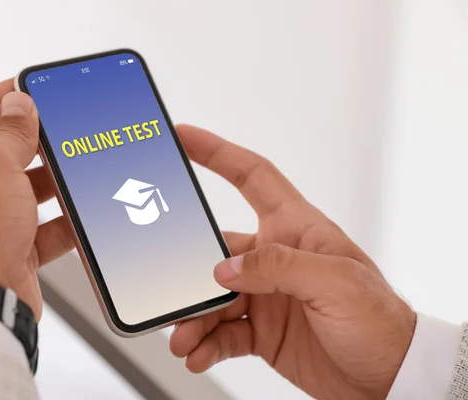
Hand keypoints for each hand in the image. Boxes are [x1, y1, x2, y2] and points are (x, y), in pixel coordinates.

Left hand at [0, 80, 74, 319]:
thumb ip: (11, 131)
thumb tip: (19, 103)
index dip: (10, 94)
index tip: (40, 87)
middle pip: (7, 150)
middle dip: (39, 143)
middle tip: (67, 131)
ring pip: (29, 190)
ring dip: (55, 184)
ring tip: (79, 172)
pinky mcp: (11, 248)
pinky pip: (44, 227)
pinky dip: (64, 222)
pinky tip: (82, 215)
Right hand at [170, 125, 415, 399]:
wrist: (389, 378)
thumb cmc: (380, 321)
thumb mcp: (337, 283)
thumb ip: (279, 267)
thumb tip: (225, 269)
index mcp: (296, 228)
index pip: (252, 176)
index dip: (217, 152)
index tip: (183, 137)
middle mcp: (275, 257)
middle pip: (214, 250)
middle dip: (187, 272)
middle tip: (172, 290)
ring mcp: (266, 295)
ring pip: (212, 296)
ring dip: (193, 317)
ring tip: (185, 338)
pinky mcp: (262, 329)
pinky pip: (221, 331)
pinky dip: (205, 342)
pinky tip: (198, 352)